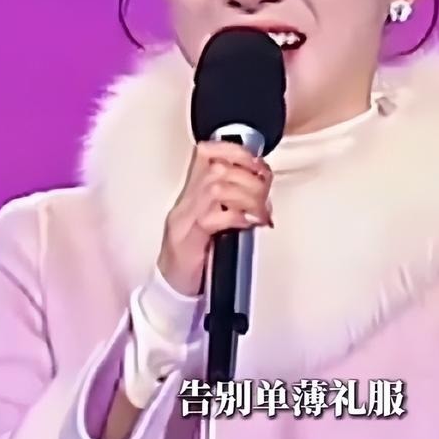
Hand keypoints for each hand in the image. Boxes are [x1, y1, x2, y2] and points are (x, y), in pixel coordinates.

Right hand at [156, 141, 272, 296]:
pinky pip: (211, 218)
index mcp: (193, 192)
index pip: (207, 152)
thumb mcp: (217, 221)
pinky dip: (236, 217)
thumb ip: (235, 202)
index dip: (235, 150)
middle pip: (217, 169)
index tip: (258, 164)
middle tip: (265, 192)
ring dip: (247, 196)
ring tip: (260, 211)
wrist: (172, 288)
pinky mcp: (186, 241)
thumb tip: (264, 192)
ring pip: (215, 188)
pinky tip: (248, 224)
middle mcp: (186, 202)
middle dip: (249, 176)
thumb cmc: (197, 256)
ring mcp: (184, 220)